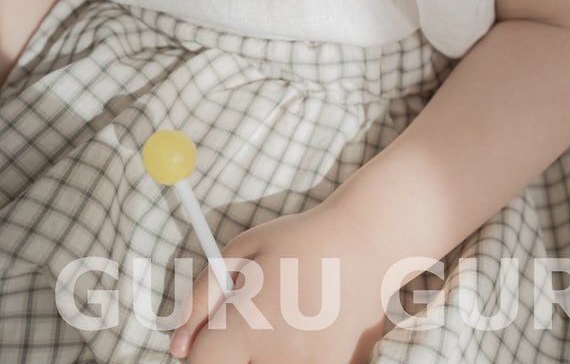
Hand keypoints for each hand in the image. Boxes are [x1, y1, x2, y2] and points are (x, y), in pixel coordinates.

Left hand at [169, 200, 388, 363]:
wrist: (368, 243)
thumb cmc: (300, 241)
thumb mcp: (241, 251)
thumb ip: (201, 299)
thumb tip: (178, 348)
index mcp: (249, 325)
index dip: (203, 349)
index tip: (215, 338)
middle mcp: (279, 358)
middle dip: (240, 349)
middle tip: (263, 318)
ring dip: (268, 352)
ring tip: (289, 319)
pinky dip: (299, 354)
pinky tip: (314, 327)